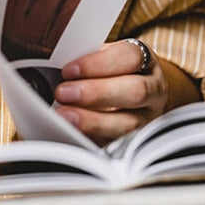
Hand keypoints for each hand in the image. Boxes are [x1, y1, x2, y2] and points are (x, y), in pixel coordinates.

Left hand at [53, 39, 169, 145]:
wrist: (126, 98)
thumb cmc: (107, 74)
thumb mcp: (99, 60)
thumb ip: (83, 62)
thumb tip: (50, 65)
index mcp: (144, 62)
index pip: (130, 57)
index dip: (99, 63)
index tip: (68, 70)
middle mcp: (153, 91)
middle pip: (135, 91)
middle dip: (96, 93)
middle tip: (63, 93)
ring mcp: (147, 120)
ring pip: (128, 123)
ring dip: (93, 121)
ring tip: (63, 116)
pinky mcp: (133, 144)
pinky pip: (117, 146)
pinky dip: (92, 140)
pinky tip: (72, 135)